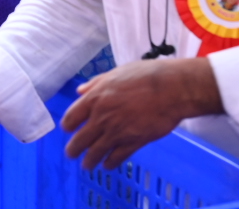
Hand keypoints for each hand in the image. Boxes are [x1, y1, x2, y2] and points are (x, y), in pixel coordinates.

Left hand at [59, 57, 221, 169]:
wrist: (171, 89)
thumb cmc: (145, 76)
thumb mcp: (115, 73)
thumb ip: (95, 84)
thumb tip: (80, 90)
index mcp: (95, 98)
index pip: (71, 118)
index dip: (68, 126)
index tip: (68, 130)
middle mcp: (102, 118)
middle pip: (79, 140)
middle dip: (73, 150)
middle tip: (71, 154)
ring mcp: (117, 132)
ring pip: (95, 153)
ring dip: (89, 161)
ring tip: (87, 165)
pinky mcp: (133, 143)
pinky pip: (116, 158)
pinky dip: (109, 164)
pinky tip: (108, 165)